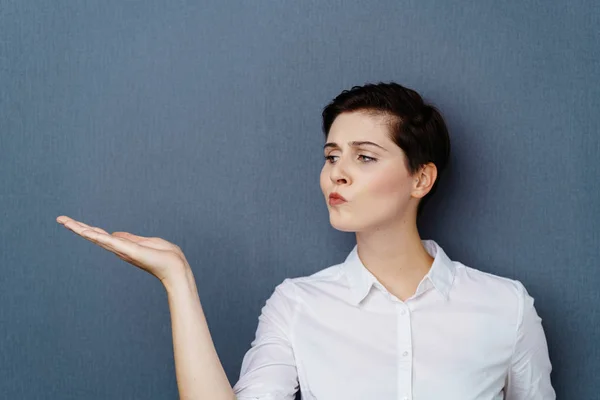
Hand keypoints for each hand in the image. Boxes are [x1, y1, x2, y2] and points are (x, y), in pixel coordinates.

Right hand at [56, 215, 189, 284]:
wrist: (175, 268)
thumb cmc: (165, 256)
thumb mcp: (146, 242)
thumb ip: (130, 238)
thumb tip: (116, 234)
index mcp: (123, 246)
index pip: (102, 235)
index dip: (87, 229)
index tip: (72, 222)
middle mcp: (119, 249)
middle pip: (94, 236)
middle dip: (77, 227)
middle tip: (60, 219)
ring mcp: (121, 250)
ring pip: (96, 237)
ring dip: (80, 229)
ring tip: (64, 221)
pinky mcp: (127, 250)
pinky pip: (108, 241)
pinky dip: (96, 236)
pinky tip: (83, 230)